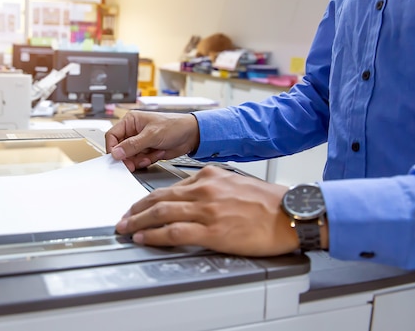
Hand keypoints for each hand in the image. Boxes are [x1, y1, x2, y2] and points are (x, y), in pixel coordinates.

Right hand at [105, 111, 199, 171]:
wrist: (192, 135)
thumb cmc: (175, 126)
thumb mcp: (152, 135)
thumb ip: (133, 145)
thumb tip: (116, 152)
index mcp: (131, 121)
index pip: (112, 135)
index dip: (113, 147)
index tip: (117, 157)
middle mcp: (133, 132)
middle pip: (120, 148)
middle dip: (127, 157)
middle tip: (133, 163)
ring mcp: (140, 142)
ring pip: (129, 156)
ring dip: (138, 160)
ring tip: (150, 155)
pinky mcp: (147, 151)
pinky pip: (139, 160)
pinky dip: (146, 161)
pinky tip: (156, 154)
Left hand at [114, 165, 299, 256]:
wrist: (291, 213)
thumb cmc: (269, 202)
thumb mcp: (236, 184)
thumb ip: (213, 188)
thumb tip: (194, 200)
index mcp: (209, 176)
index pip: (171, 187)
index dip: (150, 199)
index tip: (140, 206)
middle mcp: (204, 189)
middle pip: (159, 198)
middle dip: (136, 209)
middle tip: (123, 217)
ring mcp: (206, 209)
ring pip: (161, 212)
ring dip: (137, 221)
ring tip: (125, 229)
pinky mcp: (211, 230)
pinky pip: (173, 231)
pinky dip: (153, 235)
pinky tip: (143, 238)